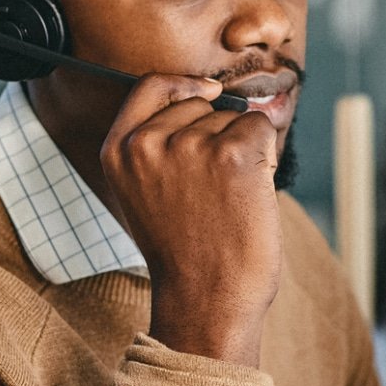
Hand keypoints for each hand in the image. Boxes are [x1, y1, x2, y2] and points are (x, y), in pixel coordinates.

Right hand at [97, 73, 281, 365]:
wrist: (206, 299)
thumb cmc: (185, 254)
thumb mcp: (145, 194)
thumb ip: (157, 148)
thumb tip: (205, 97)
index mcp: (118, 151)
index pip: (150, 86)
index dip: (182, 85)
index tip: (206, 92)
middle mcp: (148, 143)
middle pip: (200, 103)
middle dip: (216, 133)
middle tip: (214, 190)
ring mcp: (190, 145)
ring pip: (233, 119)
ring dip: (241, 151)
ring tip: (228, 200)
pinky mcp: (232, 154)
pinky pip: (260, 128)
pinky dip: (266, 156)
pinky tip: (250, 193)